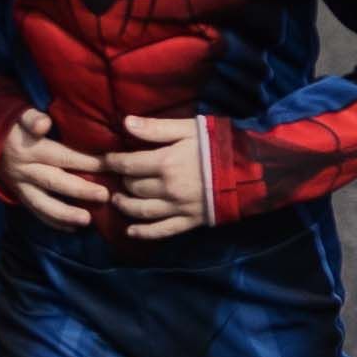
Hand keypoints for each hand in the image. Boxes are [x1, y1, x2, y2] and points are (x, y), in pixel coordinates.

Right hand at [0, 107, 110, 229]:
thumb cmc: (11, 123)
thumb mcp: (19, 114)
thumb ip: (31, 118)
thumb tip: (44, 123)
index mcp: (29, 150)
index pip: (62, 157)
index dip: (86, 162)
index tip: (109, 165)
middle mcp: (24, 171)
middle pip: (55, 183)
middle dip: (81, 191)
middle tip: (105, 196)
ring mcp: (20, 186)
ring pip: (43, 204)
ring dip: (65, 214)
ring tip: (87, 221)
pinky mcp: (18, 195)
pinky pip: (35, 211)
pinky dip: (53, 221)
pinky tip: (71, 228)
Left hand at [96, 113, 216, 240]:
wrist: (252, 169)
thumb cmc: (218, 144)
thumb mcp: (188, 128)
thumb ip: (156, 128)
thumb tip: (125, 123)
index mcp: (165, 163)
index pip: (128, 165)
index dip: (112, 162)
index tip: (104, 160)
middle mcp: (167, 189)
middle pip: (133, 188)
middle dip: (122, 181)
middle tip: (118, 177)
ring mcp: (178, 208)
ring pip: (142, 211)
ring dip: (126, 206)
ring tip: (118, 200)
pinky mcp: (189, 221)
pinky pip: (161, 231)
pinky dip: (143, 233)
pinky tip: (130, 231)